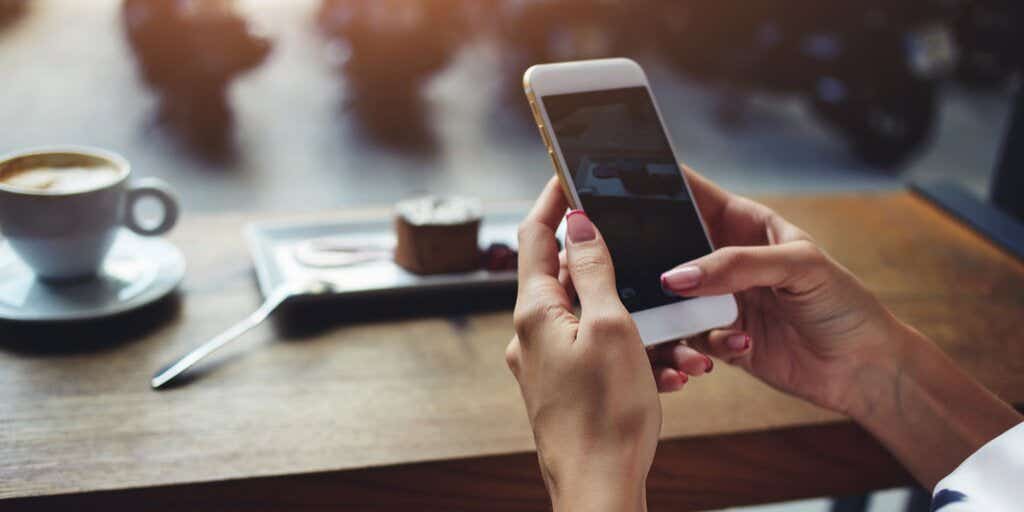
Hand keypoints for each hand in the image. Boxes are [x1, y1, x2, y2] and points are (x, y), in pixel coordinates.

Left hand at [507, 178, 687, 510]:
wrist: (598, 489)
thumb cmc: (607, 415)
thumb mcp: (611, 327)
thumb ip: (592, 271)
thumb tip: (576, 222)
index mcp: (535, 312)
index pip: (533, 236)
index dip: (551, 201)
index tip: (570, 173)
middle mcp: (531, 334)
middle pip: (561, 274)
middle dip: (606, 262)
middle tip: (638, 249)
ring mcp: (544, 363)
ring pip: (587, 317)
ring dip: (629, 315)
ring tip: (672, 336)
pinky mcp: (561, 387)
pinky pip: (594, 352)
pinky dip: (628, 350)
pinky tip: (663, 369)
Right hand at [655, 168, 904, 414]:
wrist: (862, 369)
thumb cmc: (843, 304)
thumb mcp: (799, 267)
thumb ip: (736, 265)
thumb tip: (676, 277)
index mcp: (742, 223)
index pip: (689, 191)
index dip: (656, 184)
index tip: (619, 186)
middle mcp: (722, 258)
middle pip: (665, 247)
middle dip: (648, 257)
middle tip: (634, 266)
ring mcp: (716, 299)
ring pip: (667, 298)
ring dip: (672, 314)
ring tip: (698, 325)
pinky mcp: (715, 338)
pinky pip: (684, 339)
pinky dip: (698, 346)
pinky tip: (741, 346)